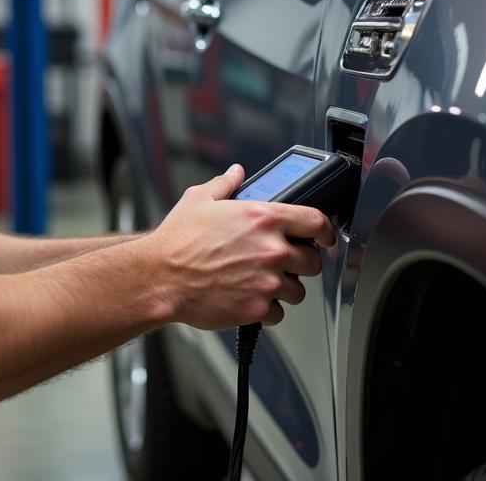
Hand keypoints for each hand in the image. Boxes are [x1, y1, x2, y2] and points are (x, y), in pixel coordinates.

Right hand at [139, 165, 335, 330]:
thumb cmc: (177, 240)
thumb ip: (225, 184)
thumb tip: (237, 173)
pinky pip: (278, 312)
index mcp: (262, 217)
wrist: (161, 277)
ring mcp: (267, 281)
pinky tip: (250, 297)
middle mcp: (271, 249)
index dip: (324, 230)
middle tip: (281, 260)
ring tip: (262, 281)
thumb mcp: (199, 199)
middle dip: (300, 261)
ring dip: (285, 287)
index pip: (315, 221)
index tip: (323, 236)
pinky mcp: (257, 308)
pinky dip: (267, 308)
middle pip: (313, 261)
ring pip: (298, 290)